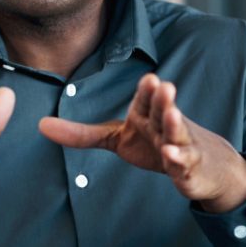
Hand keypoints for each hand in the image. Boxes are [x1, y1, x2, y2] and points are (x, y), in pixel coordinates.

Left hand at [39, 73, 245, 212]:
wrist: (204, 165)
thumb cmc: (156, 144)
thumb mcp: (117, 138)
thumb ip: (82, 134)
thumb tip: (40, 126)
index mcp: (147, 115)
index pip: (147, 99)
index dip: (147, 91)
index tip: (149, 78)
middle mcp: (165, 126)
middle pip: (164, 111)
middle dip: (164, 99)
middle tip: (163, 85)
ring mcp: (181, 146)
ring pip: (177, 134)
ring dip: (175, 125)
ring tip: (174, 114)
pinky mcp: (190, 168)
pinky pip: (184, 164)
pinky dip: (180, 160)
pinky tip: (172, 157)